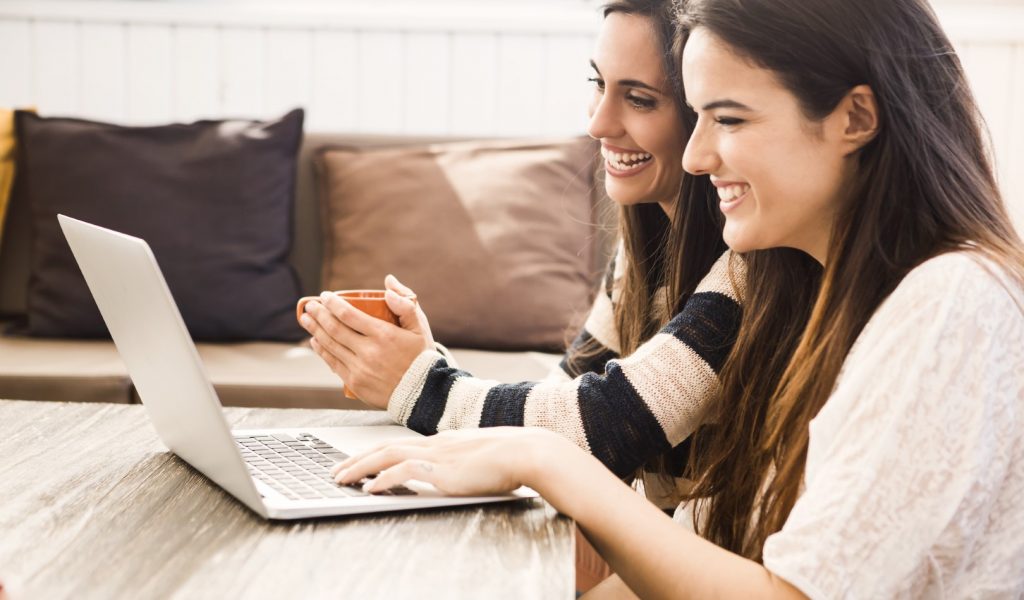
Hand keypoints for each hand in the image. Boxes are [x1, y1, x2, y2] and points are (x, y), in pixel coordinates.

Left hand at [299, 275, 434, 408]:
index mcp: (384, 335)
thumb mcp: (419, 328)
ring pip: (330, 345)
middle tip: (309, 305)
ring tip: (305, 319)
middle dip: (318, 314)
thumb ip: (405, 304)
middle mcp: (369, 352)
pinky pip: (333, 363)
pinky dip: (321, 350)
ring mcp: (360, 368)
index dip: (332, 303)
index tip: (324, 295)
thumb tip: (387, 283)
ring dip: (314, 330)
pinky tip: (315, 341)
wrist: (422, 393)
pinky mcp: (355, 383)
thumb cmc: (421, 357)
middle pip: (334, 329)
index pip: (349, 315)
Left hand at [330, 427, 570, 495]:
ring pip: (387, 456)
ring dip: (360, 468)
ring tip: (341, 479)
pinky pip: (404, 472)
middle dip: (357, 458)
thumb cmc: (514, 457)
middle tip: (336, 470)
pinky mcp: (443, 469)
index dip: (376, 452)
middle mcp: (436, 444)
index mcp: (444, 441)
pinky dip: (383, 480)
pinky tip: (370, 489)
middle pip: (386, 447)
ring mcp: (438, 454)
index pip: (401, 444)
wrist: (528, 451)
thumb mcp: (483, 458)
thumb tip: (463, 472)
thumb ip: (467, 463)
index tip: (359, 461)